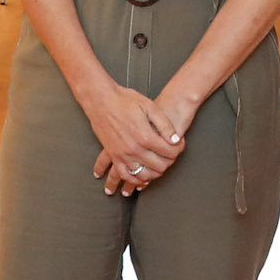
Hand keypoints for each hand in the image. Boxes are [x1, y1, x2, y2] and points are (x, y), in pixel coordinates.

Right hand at [80, 70, 183, 191]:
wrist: (101, 100)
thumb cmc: (123, 100)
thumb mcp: (150, 106)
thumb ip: (165, 125)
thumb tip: (175, 139)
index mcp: (145, 136)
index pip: (170, 152)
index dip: (179, 149)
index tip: (179, 144)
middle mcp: (134, 149)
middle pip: (159, 166)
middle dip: (169, 161)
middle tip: (171, 154)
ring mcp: (122, 154)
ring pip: (144, 175)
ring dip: (154, 173)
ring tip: (159, 165)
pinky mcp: (113, 156)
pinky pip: (125, 175)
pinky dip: (134, 180)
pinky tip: (140, 177)